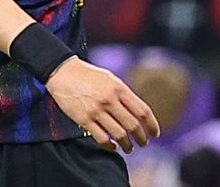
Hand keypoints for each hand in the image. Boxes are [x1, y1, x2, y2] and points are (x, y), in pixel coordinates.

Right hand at [45, 56, 159, 152]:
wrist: (64, 72)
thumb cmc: (89, 75)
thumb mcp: (111, 79)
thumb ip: (124, 94)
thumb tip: (137, 112)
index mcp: (119, 88)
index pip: (142, 110)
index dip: (152, 124)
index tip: (155, 133)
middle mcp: (110, 100)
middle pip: (132, 125)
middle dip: (141, 137)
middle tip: (144, 143)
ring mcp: (97, 110)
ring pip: (119, 134)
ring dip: (127, 145)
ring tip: (129, 148)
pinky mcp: (84, 119)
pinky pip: (101, 138)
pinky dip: (110, 146)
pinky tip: (113, 146)